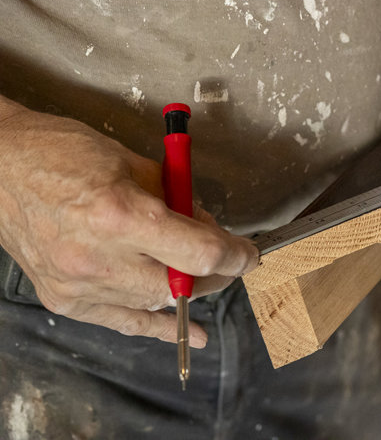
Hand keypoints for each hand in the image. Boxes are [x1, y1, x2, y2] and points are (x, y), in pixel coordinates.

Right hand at [0, 102, 258, 346]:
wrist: (0, 167)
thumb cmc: (65, 153)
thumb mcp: (137, 164)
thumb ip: (179, 201)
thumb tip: (210, 227)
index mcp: (121, 215)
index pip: (201, 253)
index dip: (236, 257)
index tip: (249, 254)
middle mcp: (99, 257)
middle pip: (182, 284)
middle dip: (215, 272)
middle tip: (227, 258)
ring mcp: (78, 283)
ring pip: (155, 303)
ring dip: (185, 289)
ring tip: (198, 273)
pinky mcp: (64, 297)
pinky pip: (121, 321)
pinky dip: (156, 326)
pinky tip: (186, 333)